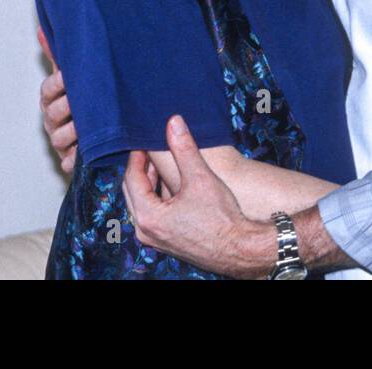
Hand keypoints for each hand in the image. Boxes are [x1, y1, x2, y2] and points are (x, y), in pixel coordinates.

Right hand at [37, 27, 76, 173]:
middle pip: (52, 114)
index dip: (56, 84)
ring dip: (72, 132)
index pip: (47, 90)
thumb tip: (42, 29)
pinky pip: (70, 162)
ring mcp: (60, 141)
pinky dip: (76, 159)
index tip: (66, 76)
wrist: (99, 133)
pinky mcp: (70, 160)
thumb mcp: (72, 76)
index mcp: (51, 99)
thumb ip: (58, 55)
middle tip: (79, 101)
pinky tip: (85, 154)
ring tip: (86, 127)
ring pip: (59, 138)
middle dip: (65, 107)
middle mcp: (52, 120)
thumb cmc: (83, 100)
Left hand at [122, 115, 274, 279]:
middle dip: (140, 169)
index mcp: (148, 216)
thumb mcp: (200, 177)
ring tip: (160, 165)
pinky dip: (157, 199)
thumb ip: (184, 148)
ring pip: (142, 205)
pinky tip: (173, 188)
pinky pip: (153, 216)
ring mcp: (156, 240)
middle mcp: (146, 231)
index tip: (143, 141)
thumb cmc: (222, 218)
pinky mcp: (168, 243)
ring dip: (149, 184)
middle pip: (132, 192)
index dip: (137, 156)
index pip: (131, 178)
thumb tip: (173, 122)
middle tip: (149, 150)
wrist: (240, 249)